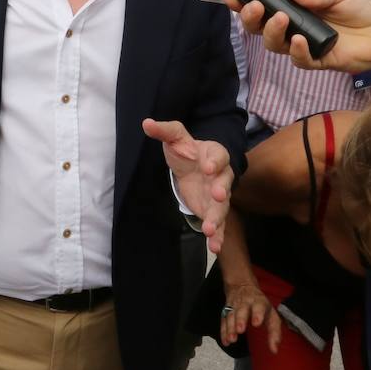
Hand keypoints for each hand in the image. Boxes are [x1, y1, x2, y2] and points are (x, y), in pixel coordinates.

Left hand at [143, 119, 233, 252]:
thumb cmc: (186, 150)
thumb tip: (146, 123)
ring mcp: (218, 195)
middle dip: (222, 190)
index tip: (207, 166)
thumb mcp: (174, 137)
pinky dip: (217, 235)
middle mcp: (221, 176)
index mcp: (213, 154)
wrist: (192, 167)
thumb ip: (164, 130)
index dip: (214, 161)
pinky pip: (217, 224)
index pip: (218, 155)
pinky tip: (214, 246)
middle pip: (225, 183)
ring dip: (217, 218)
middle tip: (218, 195)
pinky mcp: (212, 211)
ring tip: (210, 229)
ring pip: (221, 207)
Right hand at [220, 280, 281, 351]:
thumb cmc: (261, 306)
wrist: (241, 285)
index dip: (257, 314)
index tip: (256, 323)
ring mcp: (234, 305)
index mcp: (259, 302)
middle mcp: (246, 302)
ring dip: (230, 327)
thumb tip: (274, 350)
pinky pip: (223, 320)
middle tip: (240, 330)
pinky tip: (226, 341)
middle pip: (242, 310)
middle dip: (241, 319)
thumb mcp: (271, 314)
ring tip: (232, 339)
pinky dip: (223, 331)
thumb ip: (274, 332)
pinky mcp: (226, 310)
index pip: (259, 306)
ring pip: (231, 315)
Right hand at [227, 0, 370, 72]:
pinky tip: (300, 39)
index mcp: (294, 11)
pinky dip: (297, 51)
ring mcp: (305, 47)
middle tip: (256, 7)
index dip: (244, 5)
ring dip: (273, 33)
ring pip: (276, 46)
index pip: (264, 9)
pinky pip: (301, 60)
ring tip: (281, 18)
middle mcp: (294, 30)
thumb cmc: (359, 9)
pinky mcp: (319, 61)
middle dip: (252, 19)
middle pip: (261, 30)